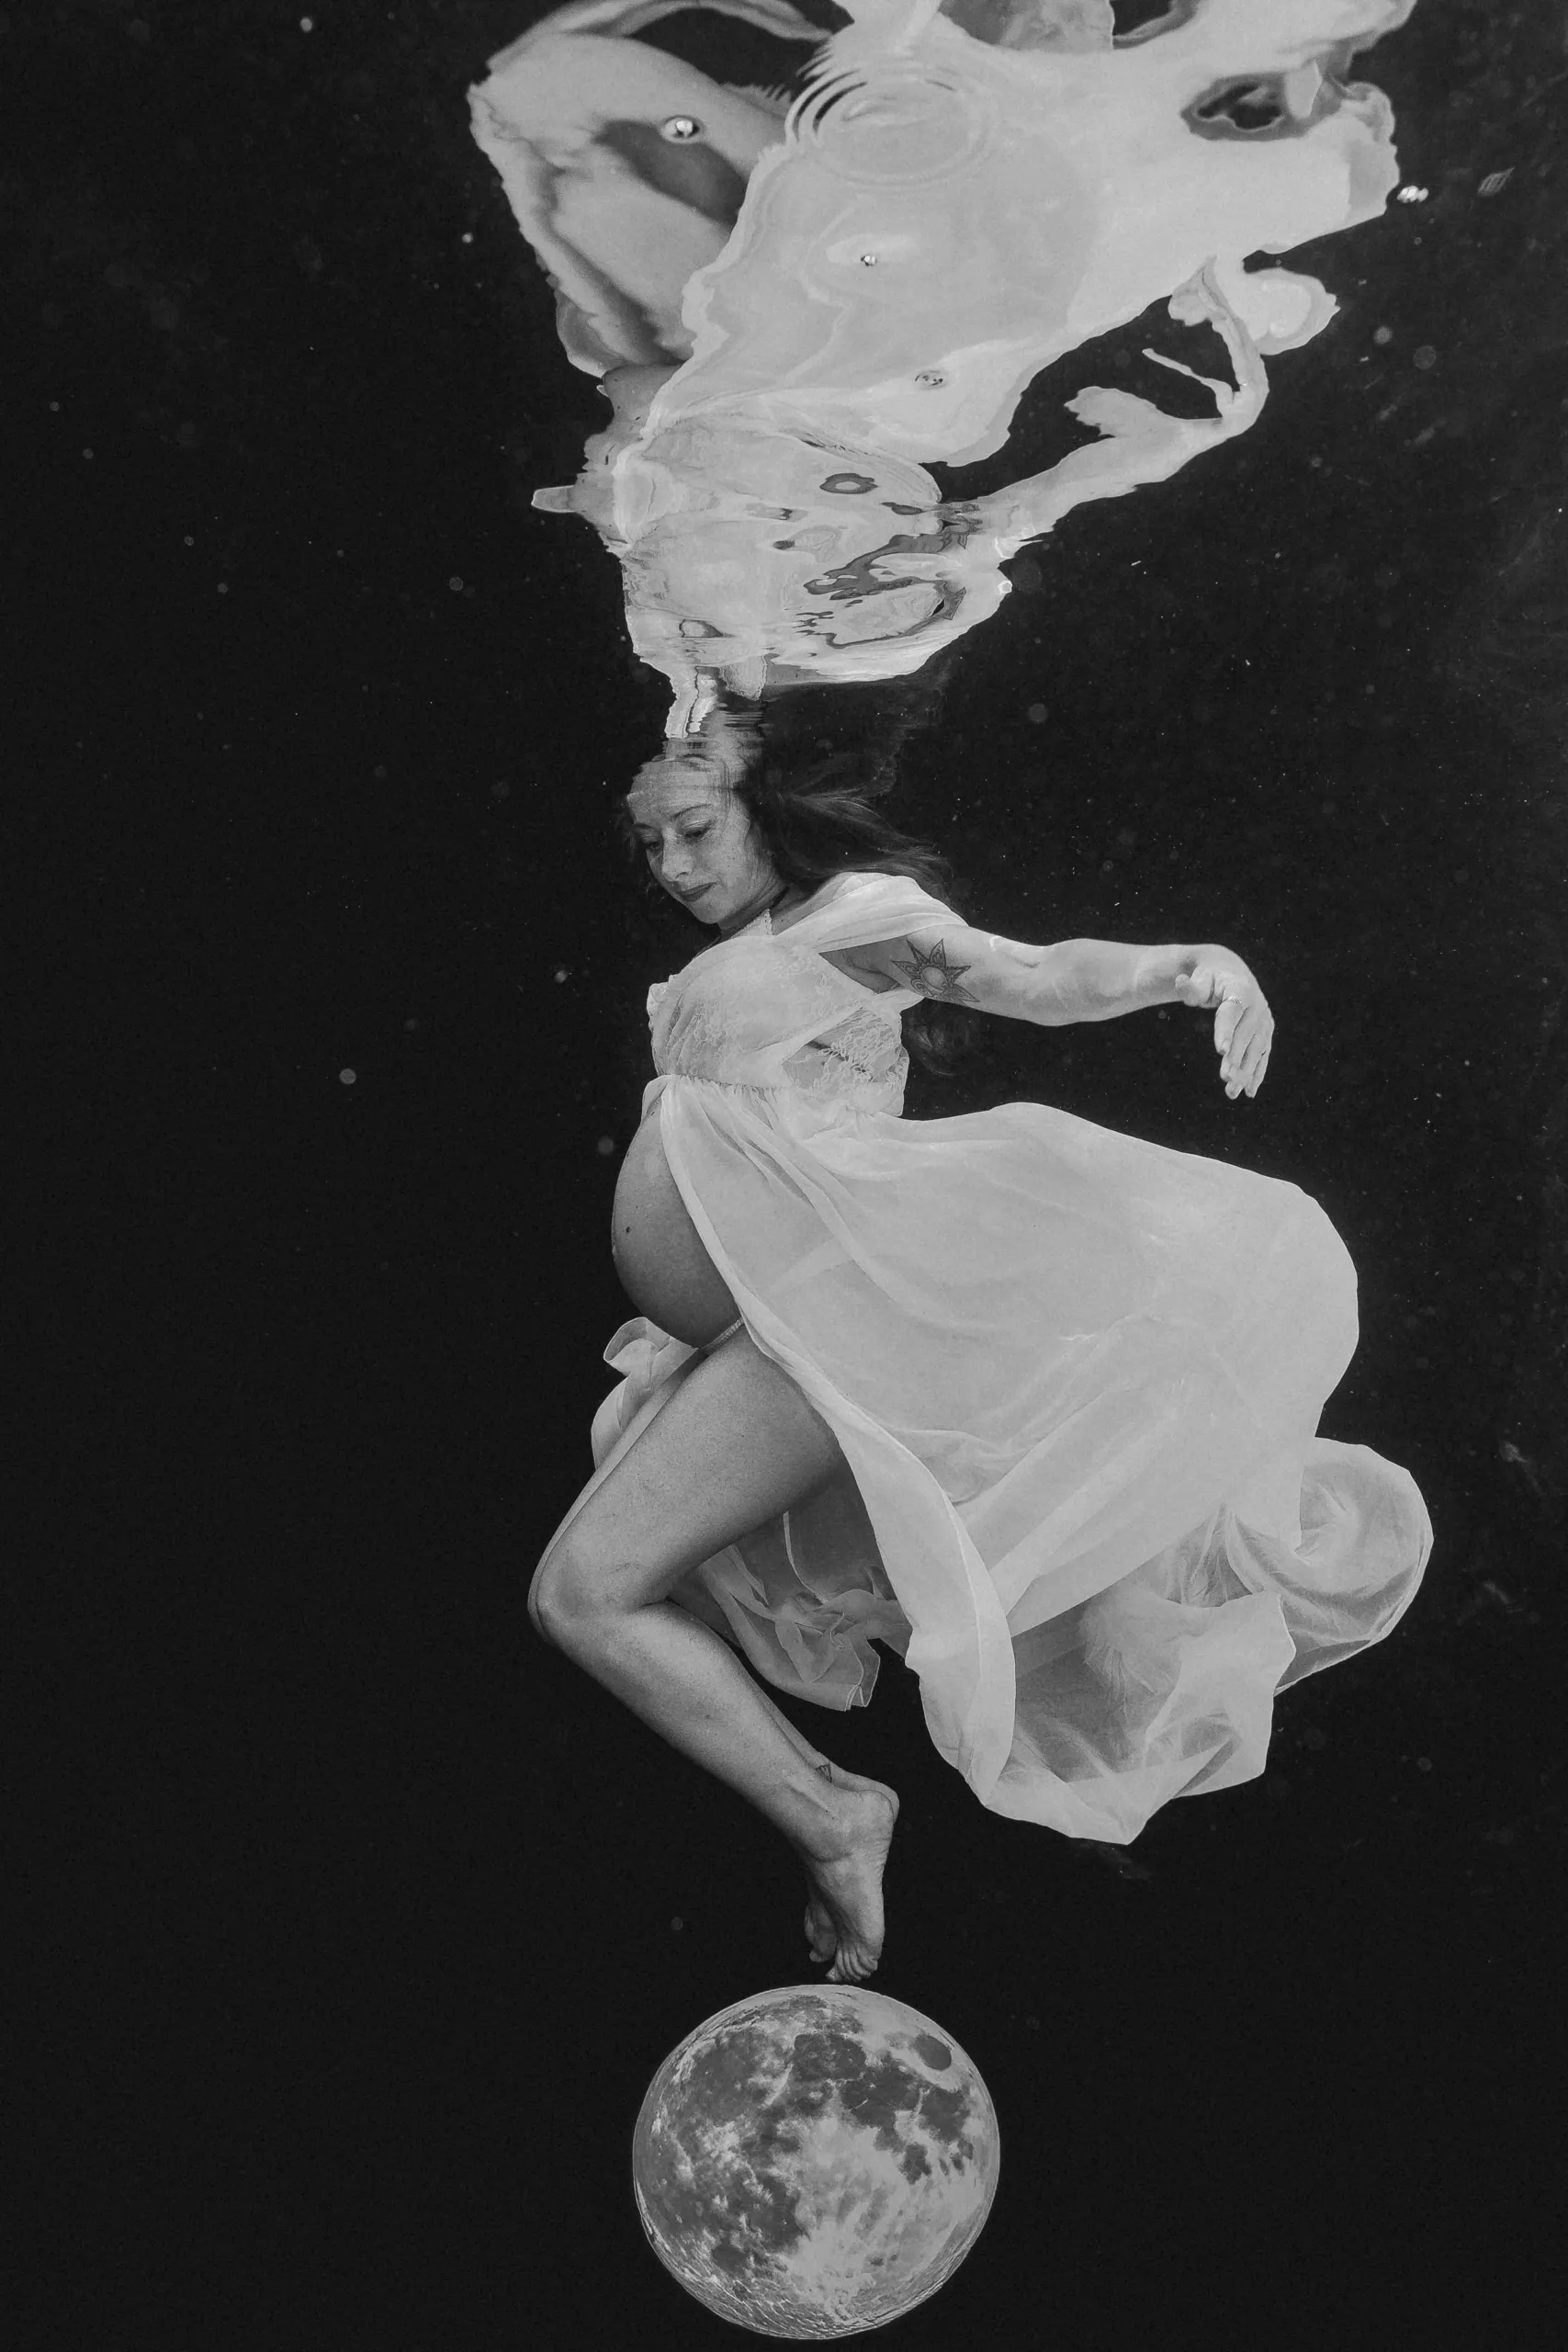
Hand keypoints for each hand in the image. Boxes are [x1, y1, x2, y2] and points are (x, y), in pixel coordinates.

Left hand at [1174, 953, 1272, 1098]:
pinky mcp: (1265, 1032)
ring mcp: (1264, 1020)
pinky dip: (1256, 1073)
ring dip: (1246, 1071)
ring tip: (1232, 1092)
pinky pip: (1263, 1055)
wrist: (1231, 973)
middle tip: (1225, 1078)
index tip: (1220, 1051)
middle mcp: (1257, 1005)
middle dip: (1236, 1057)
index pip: (1232, 1012)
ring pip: (1256, 1048)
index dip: (1226, 1031)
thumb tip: (1180, 983)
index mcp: (1240, 989)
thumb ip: (1190, 988)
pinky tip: (1249, 1091)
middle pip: (1245, 1034)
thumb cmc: (1209, 979)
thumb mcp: (1199, 980)